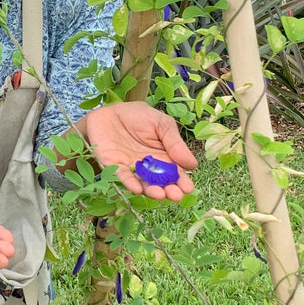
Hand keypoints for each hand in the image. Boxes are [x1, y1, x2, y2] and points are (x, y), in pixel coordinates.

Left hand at [76, 101, 198, 200]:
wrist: (110, 109)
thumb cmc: (138, 116)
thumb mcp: (162, 124)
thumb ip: (175, 143)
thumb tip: (192, 165)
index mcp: (164, 157)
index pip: (175, 173)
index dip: (182, 182)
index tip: (187, 188)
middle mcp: (149, 167)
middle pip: (161, 183)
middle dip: (169, 191)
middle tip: (175, 195)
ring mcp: (132, 168)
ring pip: (143, 184)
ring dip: (151, 191)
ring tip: (160, 195)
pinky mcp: (114, 166)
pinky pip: (122, 177)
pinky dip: (130, 183)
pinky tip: (137, 189)